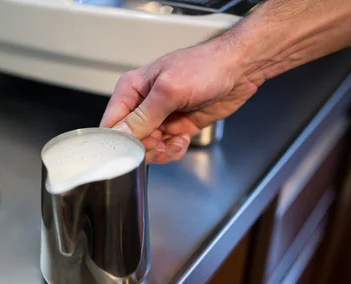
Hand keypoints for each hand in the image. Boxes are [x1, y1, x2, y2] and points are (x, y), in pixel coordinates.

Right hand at [100, 40, 260, 163]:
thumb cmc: (205, 66)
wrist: (239, 69)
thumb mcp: (169, 90)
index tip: (136, 147)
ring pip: (148, 148)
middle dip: (145, 148)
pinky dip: (174, 150)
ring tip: (175, 140)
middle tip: (161, 143)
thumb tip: (122, 134)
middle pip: (129, 141)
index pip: (112, 123)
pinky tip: (183, 139)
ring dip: (162, 151)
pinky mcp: (176, 127)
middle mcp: (143, 105)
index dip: (121, 141)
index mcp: (132, 90)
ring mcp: (160, 117)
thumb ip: (143, 115)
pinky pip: (166, 148)